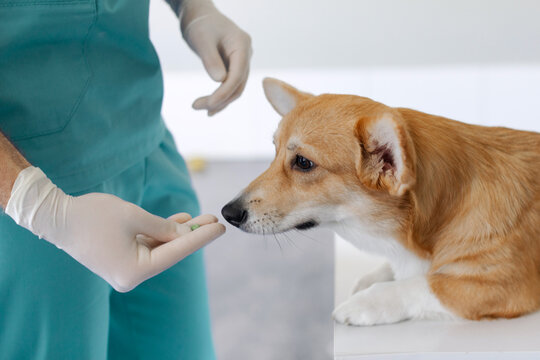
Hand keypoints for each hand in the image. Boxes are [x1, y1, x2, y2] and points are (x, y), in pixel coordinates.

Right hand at [6, 167, 224, 291]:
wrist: (55, 217)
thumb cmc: (93, 216)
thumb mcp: (134, 217)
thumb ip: (163, 228)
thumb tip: (185, 235)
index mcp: (134, 272)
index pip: (176, 253)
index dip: (200, 238)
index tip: (220, 228)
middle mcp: (131, 276)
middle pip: (170, 252)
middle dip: (192, 235)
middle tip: (214, 220)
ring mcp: (126, 268)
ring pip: (161, 248)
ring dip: (179, 232)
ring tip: (201, 217)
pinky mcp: (122, 258)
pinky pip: (149, 245)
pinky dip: (162, 233)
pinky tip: (180, 221)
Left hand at [180, 0, 251, 115]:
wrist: (199, 15)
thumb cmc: (200, 24)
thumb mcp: (202, 40)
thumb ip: (211, 60)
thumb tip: (219, 81)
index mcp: (242, 45)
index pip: (237, 75)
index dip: (224, 92)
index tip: (208, 104)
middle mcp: (246, 54)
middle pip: (238, 84)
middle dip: (220, 99)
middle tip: (196, 106)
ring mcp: (242, 61)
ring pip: (235, 87)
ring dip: (220, 101)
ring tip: (199, 107)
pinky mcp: (234, 66)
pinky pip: (230, 85)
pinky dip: (220, 96)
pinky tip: (209, 105)